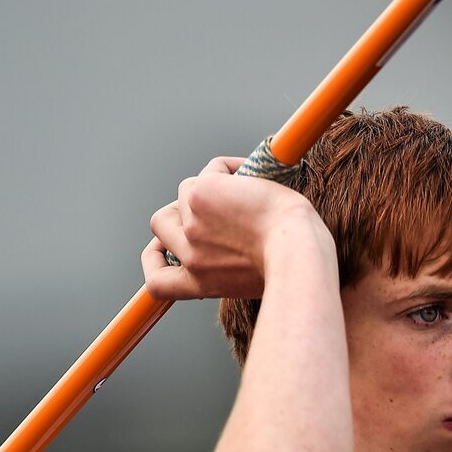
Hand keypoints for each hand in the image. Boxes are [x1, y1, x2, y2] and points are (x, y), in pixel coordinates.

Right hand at [142, 156, 322, 300]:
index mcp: (202, 283)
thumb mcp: (256, 280)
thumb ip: (234, 267)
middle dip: (179, 209)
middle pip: (161, 224)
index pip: (158, 282)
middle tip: (211, 204)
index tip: (160, 251)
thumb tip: (242, 241)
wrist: (298, 254)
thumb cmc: (294, 267)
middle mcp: (190, 257)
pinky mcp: (201, 196)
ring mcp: (193, 226)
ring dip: (211, 185)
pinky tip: (255, 175)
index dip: (153, 261)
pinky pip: (213, 169)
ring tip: (246, 189)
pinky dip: (231, 168)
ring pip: (186, 191)